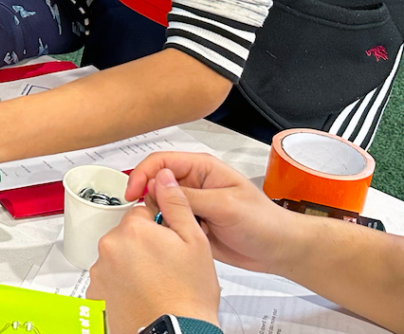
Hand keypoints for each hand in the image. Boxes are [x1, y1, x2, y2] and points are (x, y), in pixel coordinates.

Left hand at [88, 168, 221, 332]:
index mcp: (132, 229)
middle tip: (167, 267)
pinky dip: (122, 284)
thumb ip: (176, 204)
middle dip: (144, 245)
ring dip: (132, 265)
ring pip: (118, 256)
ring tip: (156, 284)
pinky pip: (109, 279)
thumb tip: (164, 178)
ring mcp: (101, 271)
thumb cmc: (188, 295)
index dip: (160, 228)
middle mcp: (110, 247)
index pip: (142, 213)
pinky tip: (142, 294)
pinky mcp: (96, 294)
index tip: (171, 244)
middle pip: (128, 235)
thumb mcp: (194, 241)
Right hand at [125, 152, 297, 272]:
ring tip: (163, 228)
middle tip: (145, 214)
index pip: (161, 162)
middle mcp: (193, 183)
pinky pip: (168, 222)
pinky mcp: (191, 223)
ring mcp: (191, 203)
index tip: (132, 192)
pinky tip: (172, 238)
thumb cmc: (263, 222)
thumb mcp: (225, 205)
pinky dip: (165, 230)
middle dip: (145, 196)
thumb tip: (158, 184)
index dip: (142, 174)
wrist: (278, 249)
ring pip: (158, 203)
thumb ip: (190, 196)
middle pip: (155, 181)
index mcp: (202, 168)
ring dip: (156, 215)